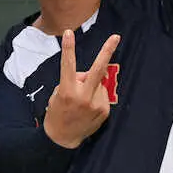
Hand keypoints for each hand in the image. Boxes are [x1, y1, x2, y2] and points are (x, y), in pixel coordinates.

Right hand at [42, 29, 120, 148]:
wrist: (62, 139)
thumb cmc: (57, 113)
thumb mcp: (57, 95)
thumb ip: (73, 82)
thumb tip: (89, 75)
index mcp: (67, 91)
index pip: (68, 65)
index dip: (68, 48)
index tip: (69, 33)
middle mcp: (83, 96)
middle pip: (98, 69)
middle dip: (107, 51)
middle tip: (116, 37)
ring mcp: (95, 104)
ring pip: (98, 83)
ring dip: (91, 86)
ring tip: (81, 101)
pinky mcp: (104, 111)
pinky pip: (101, 95)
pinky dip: (96, 97)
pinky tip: (87, 108)